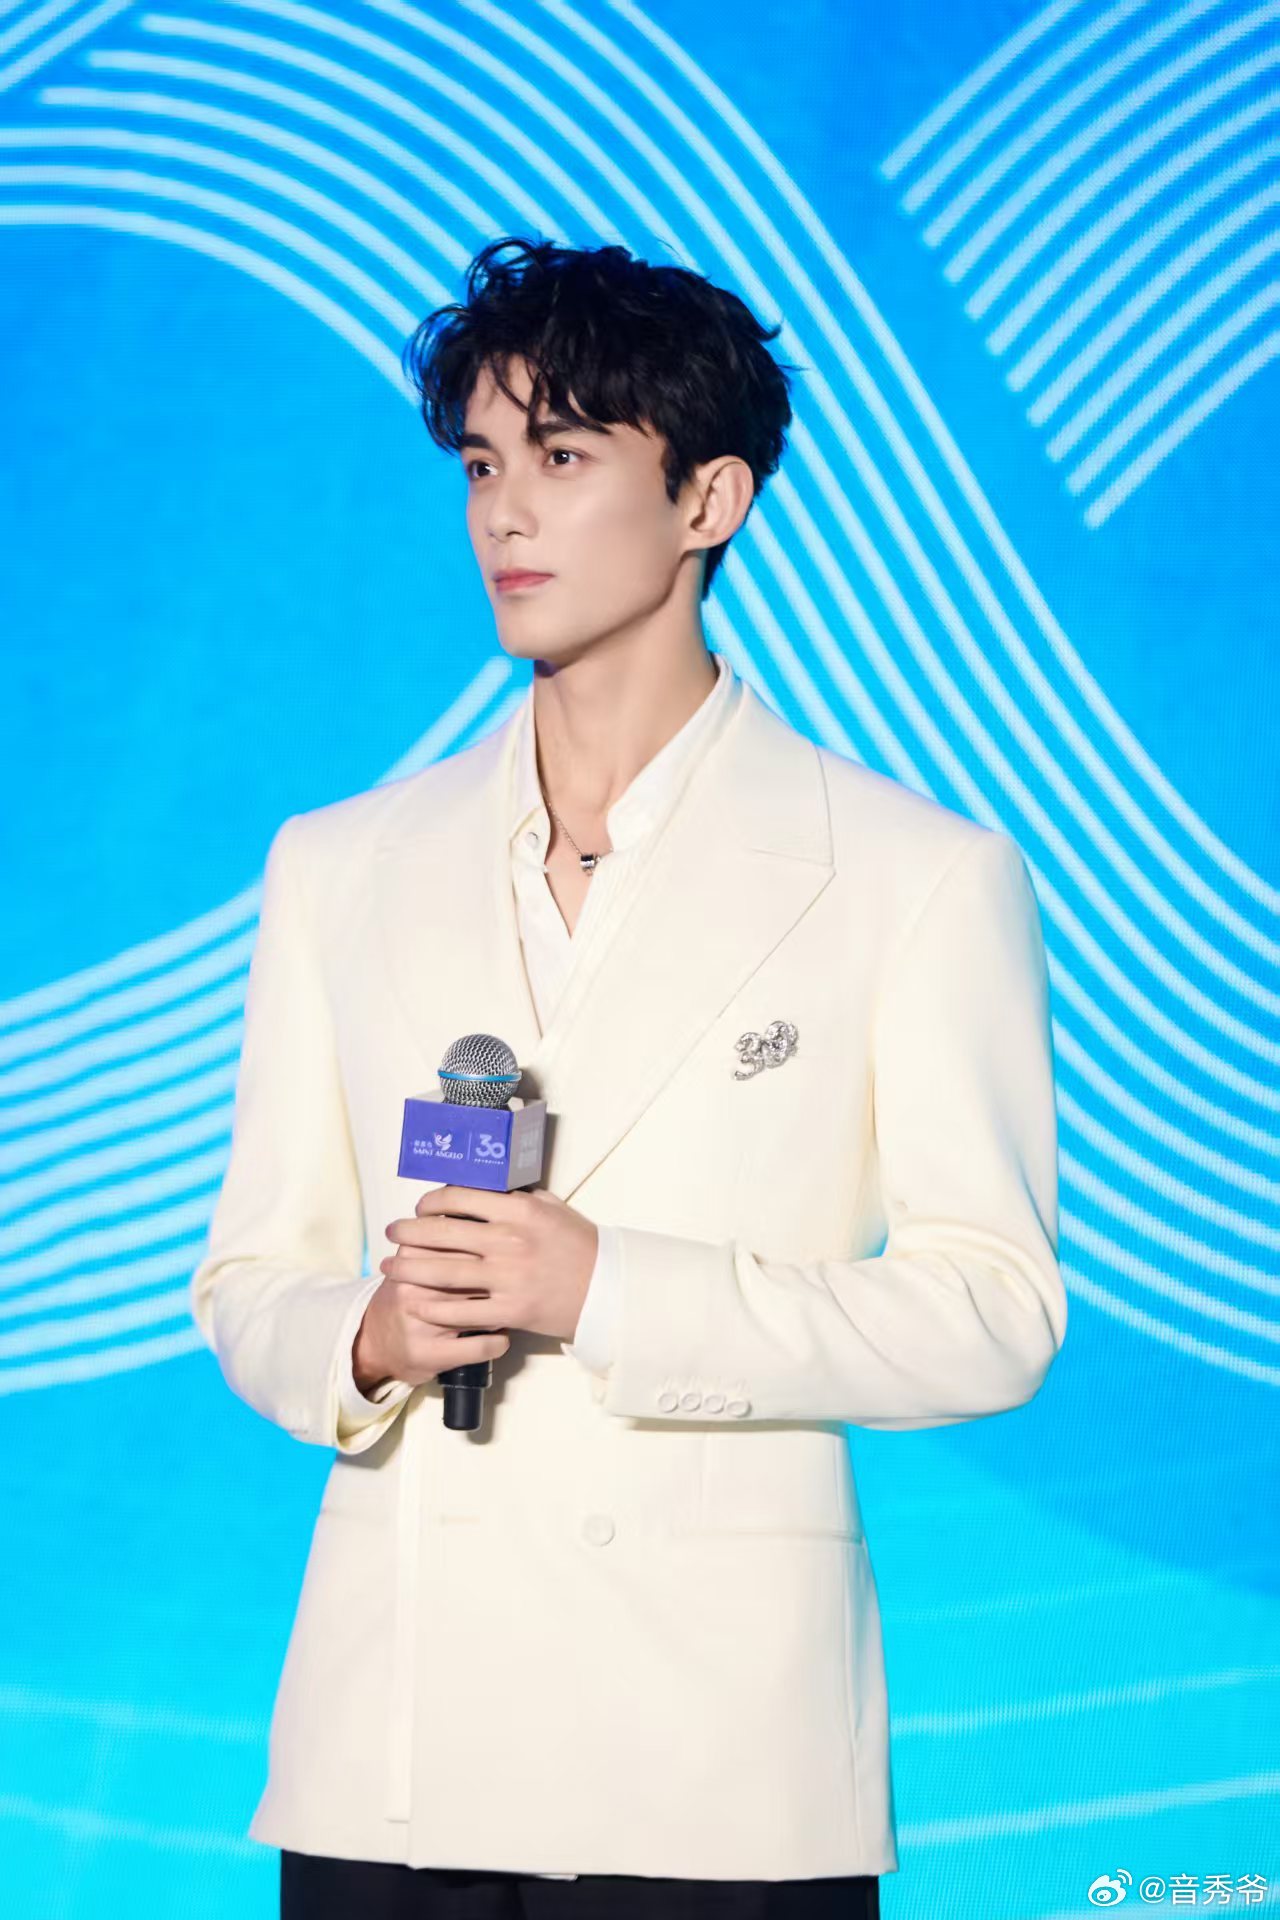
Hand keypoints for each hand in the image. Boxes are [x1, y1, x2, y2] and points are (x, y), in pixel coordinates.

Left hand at [380, 1185, 598, 1346]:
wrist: (606, 1288)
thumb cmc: (580, 1246)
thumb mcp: (553, 1208)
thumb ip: (518, 1199)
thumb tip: (485, 1190)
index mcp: (519, 1210)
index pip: (459, 1198)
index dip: (431, 1202)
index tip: (420, 1208)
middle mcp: (509, 1241)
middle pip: (441, 1234)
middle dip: (407, 1233)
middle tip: (391, 1234)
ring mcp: (508, 1277)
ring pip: (443, 1272)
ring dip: (409, 1269)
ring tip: (389, 1267)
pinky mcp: (509, 1309)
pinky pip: (461, 1310)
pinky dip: (433, 1306)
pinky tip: (415, 1301)